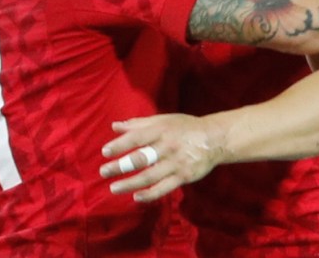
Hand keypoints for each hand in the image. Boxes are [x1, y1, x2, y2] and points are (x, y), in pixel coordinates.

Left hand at [99, 114, 226, 202]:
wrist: (215, 139)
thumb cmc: (185, 127)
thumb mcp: (163, 120)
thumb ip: (138, 124)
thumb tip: (114, 126)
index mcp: (162, 130)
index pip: (137, 138)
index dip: (120, 145)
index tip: (105, 152)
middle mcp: (168, 146)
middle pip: (141, 158)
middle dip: (120, 166)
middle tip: (103, 172)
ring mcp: (176, 163)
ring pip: (150, 176)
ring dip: (130, 183)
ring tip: (113, 188)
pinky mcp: (184, 176)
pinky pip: (164, 187)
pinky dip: (150, 194)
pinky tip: (136, 197)